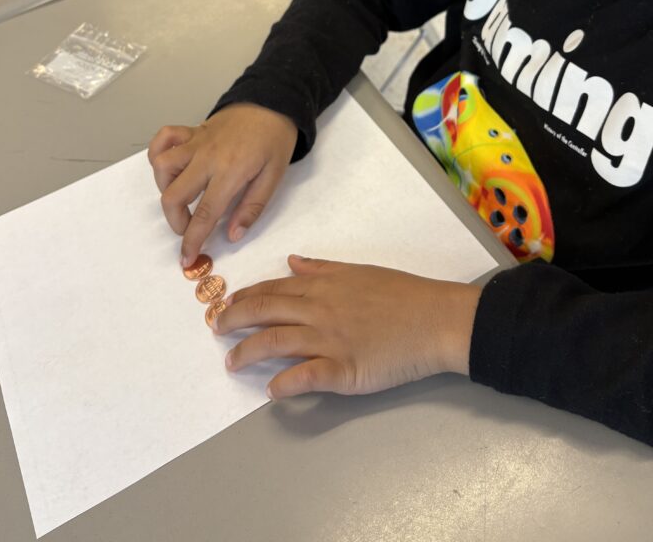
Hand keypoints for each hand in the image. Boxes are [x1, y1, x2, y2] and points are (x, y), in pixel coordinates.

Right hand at [147, 103, 297, 265]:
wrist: (272, 102)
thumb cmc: (276, 141)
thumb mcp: (274, 177)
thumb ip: (252, 208)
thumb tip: (232, 236)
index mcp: (230, 172)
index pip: (205, 213)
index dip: (193, 240)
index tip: (187, 259)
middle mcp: (206, 157)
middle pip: (173, 195)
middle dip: (176, 222)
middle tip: (190, 228)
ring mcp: (195, 142)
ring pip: (161, 167)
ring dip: (166, 189)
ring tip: (183, 197)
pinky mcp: (191, 131)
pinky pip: (163, 138)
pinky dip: (158, 154)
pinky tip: (169, 168)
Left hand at [216, 255, 481, 397]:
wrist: (435, 320)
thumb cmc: (402, 294)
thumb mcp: (360, 271)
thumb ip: (323, 269)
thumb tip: (292, 262)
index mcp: (323, 286)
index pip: (273, 289)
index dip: (245, 297)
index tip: (226, 304)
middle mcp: (319, 310)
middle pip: (265, 312)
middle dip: (234, 320)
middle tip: (216, 329)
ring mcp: (329, 340)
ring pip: (275, 343)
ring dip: (247, 352)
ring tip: (232, 362)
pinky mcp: (344, 370)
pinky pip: (305, 377)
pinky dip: (284, 384)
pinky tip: (271, 391)